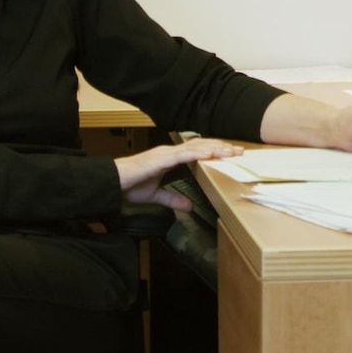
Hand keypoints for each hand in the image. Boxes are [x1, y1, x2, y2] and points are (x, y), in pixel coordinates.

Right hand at [113, 138, 243, 211]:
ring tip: (231, 151)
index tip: (230, 154)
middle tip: (239, 150)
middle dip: (221, 148)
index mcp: (170, 158)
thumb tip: (189, 206)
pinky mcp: (160, 159)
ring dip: (215, 149)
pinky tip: (211, 154)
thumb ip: (172, 199)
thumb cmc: (129, 186)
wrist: (112, 182)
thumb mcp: (156, 195)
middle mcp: (170, 152)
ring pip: (196, 147)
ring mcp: (166, 153)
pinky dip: (198, 153)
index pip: (197, 151)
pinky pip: (183, 155)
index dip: (214, 151)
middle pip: (201, 146)